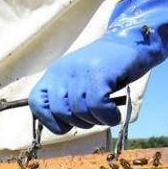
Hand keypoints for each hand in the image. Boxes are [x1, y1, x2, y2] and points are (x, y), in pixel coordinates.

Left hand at [28, 0, 167, 134]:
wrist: (131, 42)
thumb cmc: (105, 69)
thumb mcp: (77, 81)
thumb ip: (65, 99)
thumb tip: (59, 127)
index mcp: (54, 74)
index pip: (36, 103)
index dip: (48, 120)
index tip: (66, 125)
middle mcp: (63, 71)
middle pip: (60, 112)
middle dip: (78, 123)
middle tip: (94, 118)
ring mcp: (80, 71)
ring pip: (80, 111)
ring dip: (97, 120)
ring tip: (107, 113)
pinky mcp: (99, 73)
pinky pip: (97, 106)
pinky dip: (108, 117)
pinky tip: (114, 114)